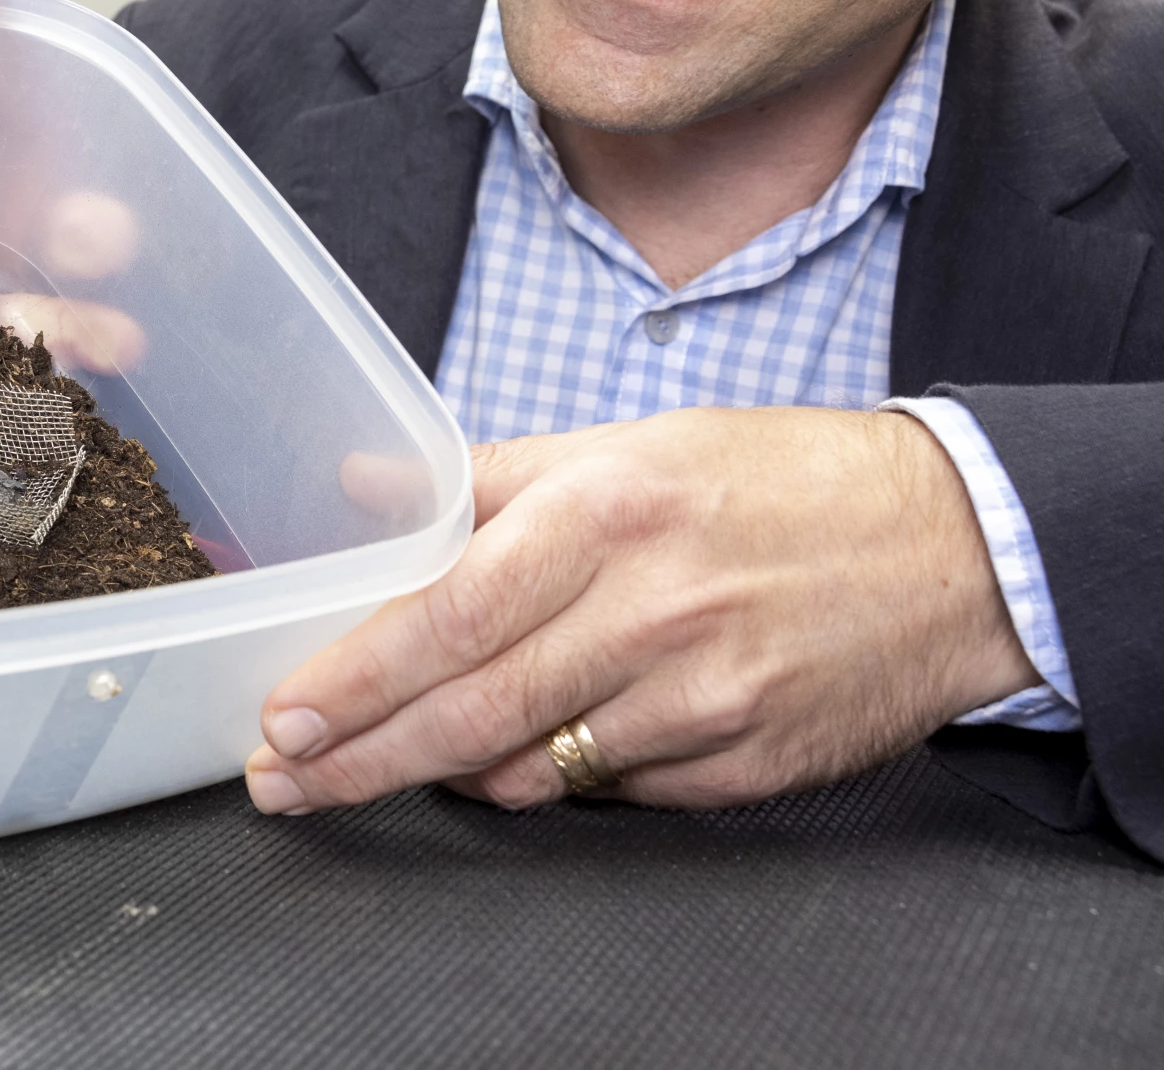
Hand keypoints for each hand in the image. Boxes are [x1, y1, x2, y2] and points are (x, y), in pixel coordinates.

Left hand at [242, 405, 1037, 814]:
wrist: (951, 546)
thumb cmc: (774, 481)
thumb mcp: (628, 443)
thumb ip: (487, 476)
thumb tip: (364, 487)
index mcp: (610, 510)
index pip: (453, 610)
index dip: (360, 673)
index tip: (288, 714)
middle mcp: (654, 606)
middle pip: (474, 707)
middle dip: (363, 755)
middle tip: (283, 779)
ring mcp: (703, 696)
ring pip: (534, 765)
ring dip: (443, 774)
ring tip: (369, 769)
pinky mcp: (744, 764)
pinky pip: (610, 791)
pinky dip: (548, 781)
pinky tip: (513, 762)